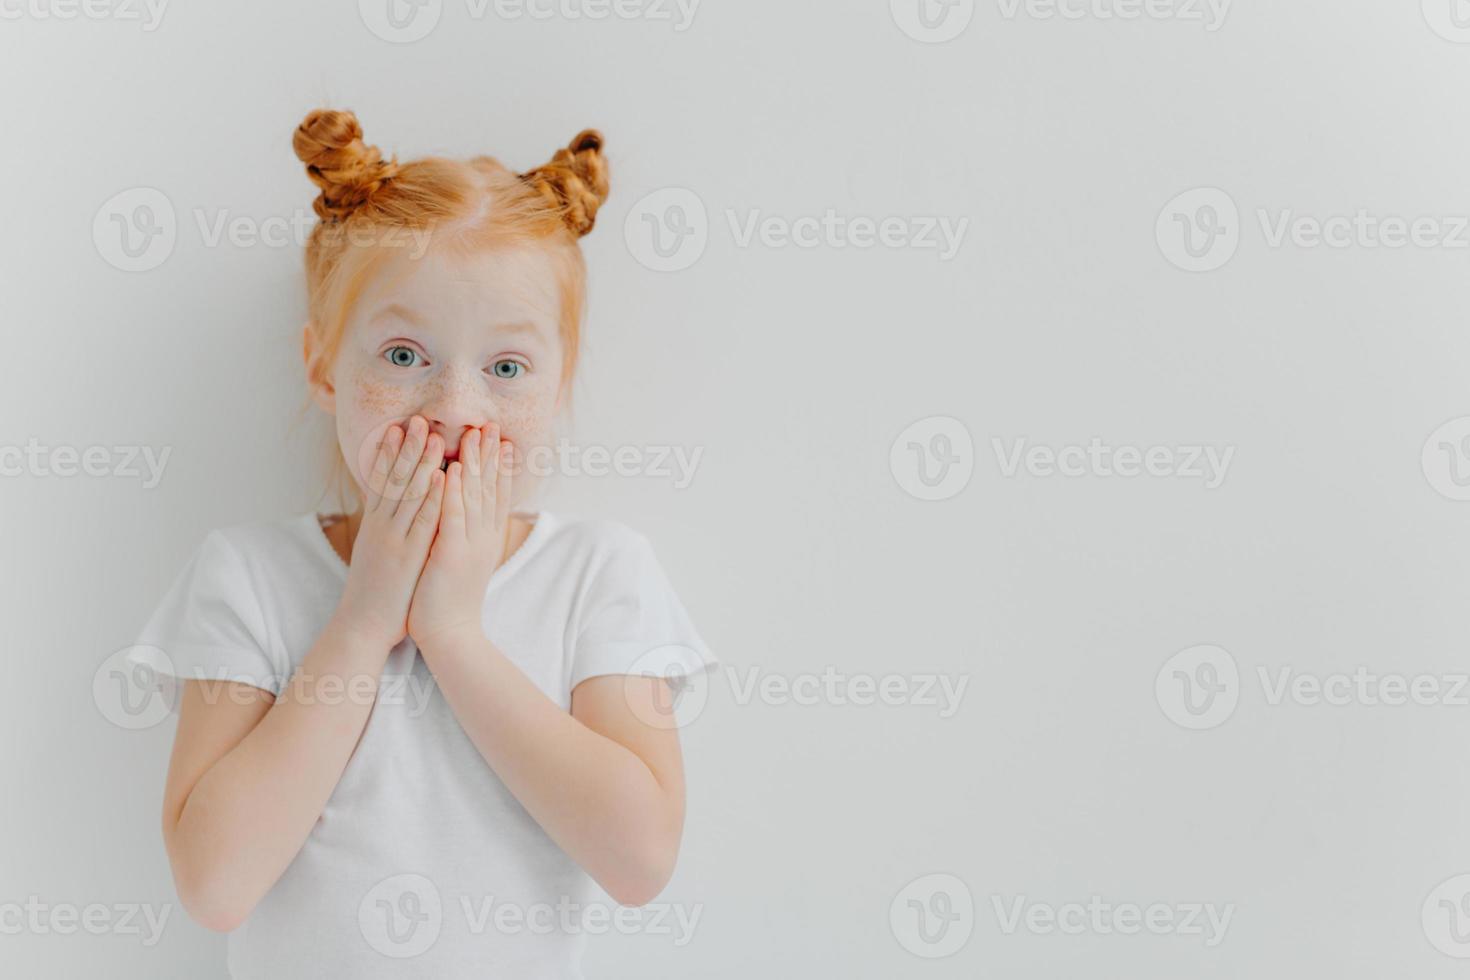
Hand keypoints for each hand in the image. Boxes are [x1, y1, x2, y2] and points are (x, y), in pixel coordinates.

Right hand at [334, 415, 445, 649]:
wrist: (362, 626)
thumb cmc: (376, 591)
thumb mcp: (375, 552)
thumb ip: (382, 527)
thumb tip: (386, 505)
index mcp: (376, 525)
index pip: (383, 480)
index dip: (392, 452)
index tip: (400, 426)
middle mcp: (382, 526)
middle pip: (395, 479)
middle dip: (407, 448)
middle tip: (418, 419)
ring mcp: (394, 539)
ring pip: (408, 494)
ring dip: (421, 463)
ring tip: (433, 435)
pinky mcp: (407, 556)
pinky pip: (422, 522)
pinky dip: (432, 497)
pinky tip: (441, 477)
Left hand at [407, 423, 513, 650]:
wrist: (449, 633)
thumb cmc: (450, 598)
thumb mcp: (465, 560)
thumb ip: (468, 535)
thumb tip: (470, 514)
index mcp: (485, 537)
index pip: (496, 494)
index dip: (500, 466)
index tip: (502, 440)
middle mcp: (483, 537)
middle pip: (489, 488)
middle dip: (490, 454)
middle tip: (491, 425)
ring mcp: (469, 544)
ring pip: (474, 495)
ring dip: (475, 462)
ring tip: (475, 434)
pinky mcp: (451, 553)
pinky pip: (453, 516)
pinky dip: (455, 492)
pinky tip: (454, 469)